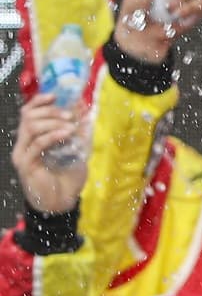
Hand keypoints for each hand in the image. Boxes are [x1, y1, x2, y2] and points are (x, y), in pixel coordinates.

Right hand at [11, 94, 86, 213]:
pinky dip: (53, 135)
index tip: (56, 96)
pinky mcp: (26, 165)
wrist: (63, 199)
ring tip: (71, 126)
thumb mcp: (79, 146)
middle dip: (50, 111)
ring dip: (53, 121)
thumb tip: (84, 105)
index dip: (40, 101)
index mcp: (34, 136)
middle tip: (70, 115)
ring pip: (30, 127)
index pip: (28, 112)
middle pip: (28, 116)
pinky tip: (67, 133)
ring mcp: (23, 154)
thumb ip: (81, 127)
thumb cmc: (68, 173)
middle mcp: (24, 143)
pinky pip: (36, 144)